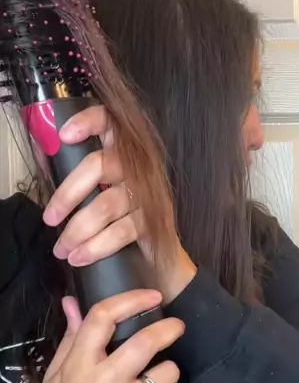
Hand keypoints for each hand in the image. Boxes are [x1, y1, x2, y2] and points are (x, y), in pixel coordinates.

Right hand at [16, 290, 183, 382]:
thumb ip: (71, 339)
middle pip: (145, 342)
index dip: (132, 299)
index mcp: (78, 366)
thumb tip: (74, 302)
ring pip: (166, 373)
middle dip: (168, 328)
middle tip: (176, 326)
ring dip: (168, 370)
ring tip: (159, 376)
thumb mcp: (56, 378)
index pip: (103, 318)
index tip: (152, 296)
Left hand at [43, 105, 196, 303]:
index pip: (109, 122)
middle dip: (67, 194)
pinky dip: (95, 247)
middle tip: (49, 219)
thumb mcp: (109, 194)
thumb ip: (87, 180)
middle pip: (99, 165)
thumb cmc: (129, 225)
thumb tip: (48, 174)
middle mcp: (140, 167)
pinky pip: (119, 231)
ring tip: (62, 249)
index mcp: (125, 154)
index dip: (88, 121)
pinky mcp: (154, 221)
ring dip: (76, 230)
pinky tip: (80, 257)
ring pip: (104, 204)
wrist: (166, 261)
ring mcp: (149, 194)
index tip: (65, 136)